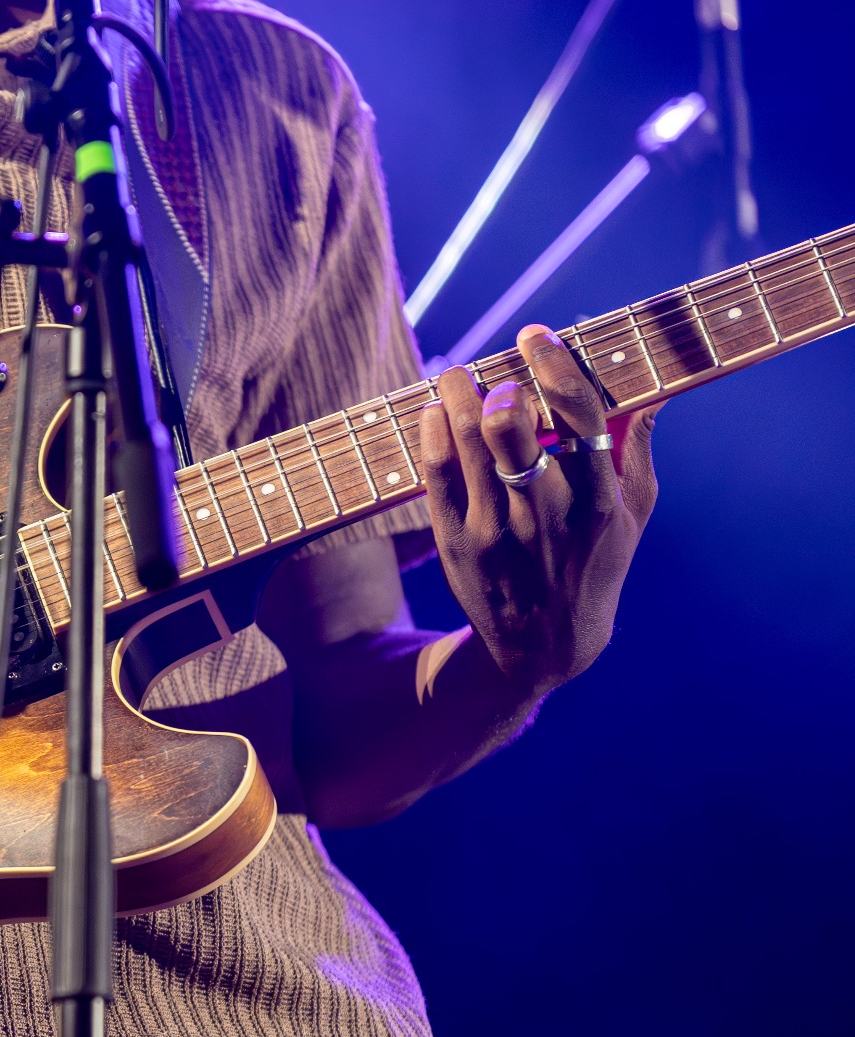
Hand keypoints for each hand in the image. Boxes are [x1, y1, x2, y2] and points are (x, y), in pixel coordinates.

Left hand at [419, 324, 660, 697]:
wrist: (542, 647)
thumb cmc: (594, 567)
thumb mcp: (632, 517)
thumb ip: (639, 452)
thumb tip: (656, 391)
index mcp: (600, 502)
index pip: (580, 418)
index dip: (555, 367)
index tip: (537, 335)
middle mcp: (546, 514)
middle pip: (512, 428)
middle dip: (500, 384)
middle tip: (496, 367)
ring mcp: (496, 529)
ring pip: (467, 445)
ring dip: (458, 396)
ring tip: (457, 373)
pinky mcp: (456, 541)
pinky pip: (437, 475)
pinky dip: (433, 434)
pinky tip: (436, 411)